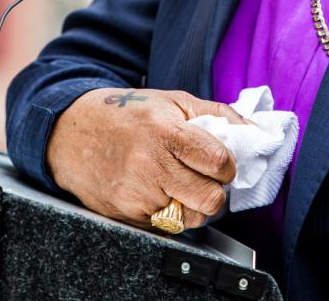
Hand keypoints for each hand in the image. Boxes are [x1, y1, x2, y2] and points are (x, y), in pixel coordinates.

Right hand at [46, 88, 245, 229]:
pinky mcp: (126, 214)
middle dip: (215, 190)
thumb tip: (256, 132)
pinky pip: (167, 226)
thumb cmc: (127, 113)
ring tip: (183, 183)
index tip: (221, 162)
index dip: (227, 165)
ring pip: (191, 218)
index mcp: (165, 131)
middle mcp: (149, 165)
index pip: (218, 162)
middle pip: (210, 199)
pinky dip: (171, 212)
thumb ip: (218, 114)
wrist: (72, 132)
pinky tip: (160, 191)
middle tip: (206, 177)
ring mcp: (136, 194)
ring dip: (195, 204)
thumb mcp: (173, 101)